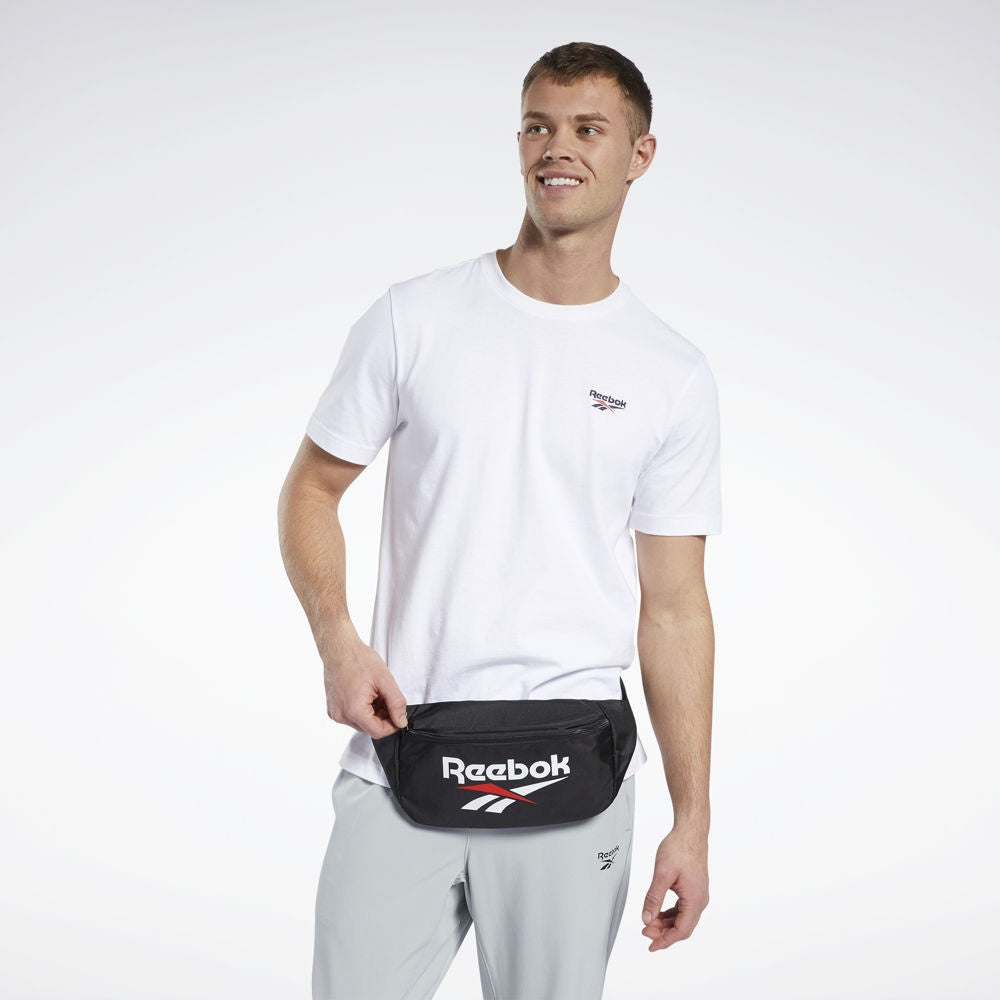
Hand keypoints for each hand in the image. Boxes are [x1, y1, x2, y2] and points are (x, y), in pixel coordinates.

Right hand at [323, 639, 407, 739]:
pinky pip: (352, 716)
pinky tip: (365, 693)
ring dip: (373, 713)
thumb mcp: (385, 680)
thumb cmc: (358, 659)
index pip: (378, 732)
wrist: (339, 648)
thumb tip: (401, 721)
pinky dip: (362, 709)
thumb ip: (396, 703)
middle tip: (386, 697)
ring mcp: (335, 713)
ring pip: (362, 723)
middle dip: (383, 716)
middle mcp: (341, 715)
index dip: (393, 725)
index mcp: (354, 711)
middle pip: (370, 728)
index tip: (399, 715)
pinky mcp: (333, 708)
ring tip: (375, 692)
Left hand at [640, 827, 708, 951]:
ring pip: (682, 918)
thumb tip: (646, 918)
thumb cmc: (680, 848)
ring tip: (649, 922)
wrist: (691, 832)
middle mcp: (700, 900)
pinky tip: (659, 912)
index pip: (681, 930)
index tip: (651, 945)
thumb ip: (653, 898)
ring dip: (666, 923)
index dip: (665, 940)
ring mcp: (698, 895)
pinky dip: (670, 913)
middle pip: (682, 927)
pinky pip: (682, 909)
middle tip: (645, 931)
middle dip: (663, 932)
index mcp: (695, 900)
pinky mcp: (694, 889)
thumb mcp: (662, 874)